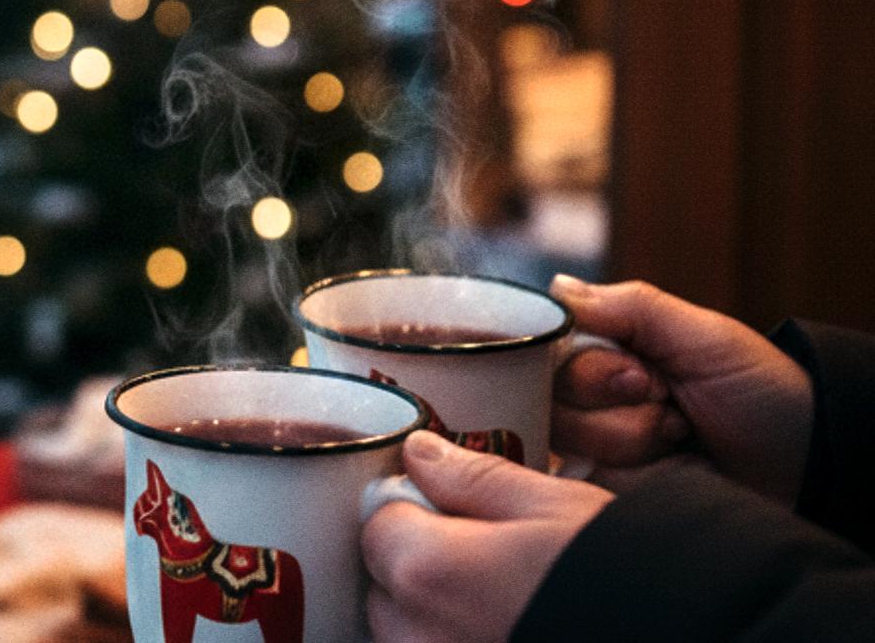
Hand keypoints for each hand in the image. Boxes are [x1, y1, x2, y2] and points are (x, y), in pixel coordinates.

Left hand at [363, 430, 612, 642]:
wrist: (701, 640)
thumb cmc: (628, 575)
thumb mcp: (556, 505)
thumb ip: (475, 478)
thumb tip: (420, 453)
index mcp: (426, 571)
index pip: (377, 524)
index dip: (413, 508)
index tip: (450, 505)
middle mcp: (418, 637)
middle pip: (385, 588)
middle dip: (420, 565)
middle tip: (487, 554)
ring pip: (409, 635)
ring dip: (439, 616)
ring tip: (505, 597)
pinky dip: (461, 640)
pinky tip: (508, 626)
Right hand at [551, 275, 813, 503]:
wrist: (805, 471)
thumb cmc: (763, 394)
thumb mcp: (705, 337)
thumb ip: (631, 307)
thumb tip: (556, 287)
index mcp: (613, 346)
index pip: (550, 343)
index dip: (585, 363)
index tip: (638, 373)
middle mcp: (595, 391)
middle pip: (547, 389)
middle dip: (612, 397)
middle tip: (667, 398)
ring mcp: (597, 441)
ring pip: (564, 433)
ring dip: (629, 435)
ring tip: (679, 435)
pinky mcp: (603, 485)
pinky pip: (577, 477)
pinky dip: (622, 471)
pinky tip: (661, 467)